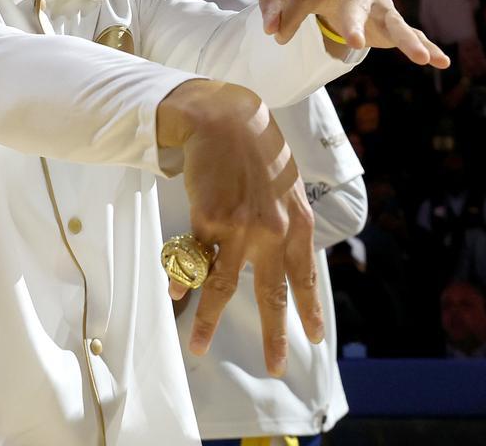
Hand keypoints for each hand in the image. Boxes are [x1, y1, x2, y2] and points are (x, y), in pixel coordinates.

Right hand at [157, 80, 321, 376]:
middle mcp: (274, 232)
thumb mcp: (286, 185)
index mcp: (297, 223)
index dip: (307, 310)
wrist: (224, 118)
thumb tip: (279, 253)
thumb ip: (285, 220)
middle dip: (274, 335)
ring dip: (207, 320)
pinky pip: (193, 261)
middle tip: (275, 367)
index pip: (304, 277)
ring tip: (198, 346)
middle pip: (270, 295)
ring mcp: (241, 228)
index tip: (311, 338)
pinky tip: (174, 295)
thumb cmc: (256, 148)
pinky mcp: (209, 220)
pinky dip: (181, 280)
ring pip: (222, 287)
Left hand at [258, 0, 449, 67]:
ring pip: (391, 18)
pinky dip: (426, 46)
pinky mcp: (388, 20)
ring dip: (405, 38)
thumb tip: (271, 31)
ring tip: (419, 56)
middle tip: (352, 41)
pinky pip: (408, 33)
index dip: (290, 15)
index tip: (274, 36)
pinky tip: (440, 61)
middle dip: (354, 19)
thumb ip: (273, 2)